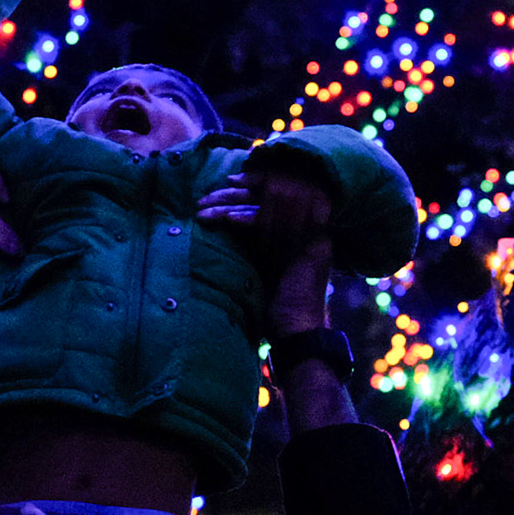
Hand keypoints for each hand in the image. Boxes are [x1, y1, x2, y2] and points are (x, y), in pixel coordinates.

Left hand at [198, 167, 336, 334]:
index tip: (225, 184)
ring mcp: (309, 237)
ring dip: (228, 205)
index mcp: (305, 227)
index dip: (248, 187)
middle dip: (231, 194)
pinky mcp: (302, 248)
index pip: (274, 196)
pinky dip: (241, 220)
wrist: (298, 330)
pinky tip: (225, 219)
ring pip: (262, 207)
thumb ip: (258, 233)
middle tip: (202, 198)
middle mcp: (312, 228)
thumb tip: (230, 210)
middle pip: (267, 197)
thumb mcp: (267, 258)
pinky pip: (266, 225)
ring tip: (201, 208)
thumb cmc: (278, 299)